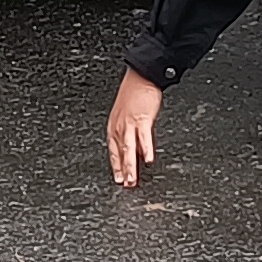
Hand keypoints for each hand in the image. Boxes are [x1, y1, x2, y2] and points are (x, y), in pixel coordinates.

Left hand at [104, 68, 163, 185]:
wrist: (141, 76)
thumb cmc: (134, 93)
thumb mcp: (126, 114)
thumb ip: (129, 132)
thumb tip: (135, 148)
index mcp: (114, 126)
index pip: (113, 150)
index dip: (115, 165)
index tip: (118, 179)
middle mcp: (119, 126)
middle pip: (120, 152)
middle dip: (122, 171)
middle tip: (125, 186)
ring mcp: (130, 123)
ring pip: (128, 149)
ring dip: (130, 166)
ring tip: (133, 180)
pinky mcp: (142, 119)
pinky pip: (143, 137)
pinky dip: (145, 149)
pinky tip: (147, 160)